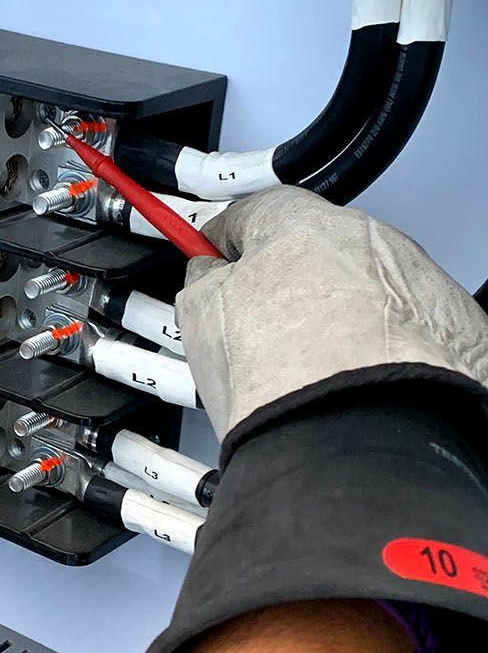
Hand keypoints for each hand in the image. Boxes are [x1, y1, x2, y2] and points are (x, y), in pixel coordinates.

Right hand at [178, 185, 487, 446]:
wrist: (349, 439)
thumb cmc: (282, 378)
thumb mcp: (200, 316)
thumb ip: (204, 279)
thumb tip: (209, 276)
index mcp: (300, 221)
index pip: (251, 213)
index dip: (226, 244)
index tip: (215, 263)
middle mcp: (367, 238)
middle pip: (315, 250)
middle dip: (287, 282)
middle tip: (258, 330)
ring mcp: (415, 281)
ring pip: (364, 289)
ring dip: (339, 316)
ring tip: (307, 370)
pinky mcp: (452, 328)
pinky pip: (405, 328)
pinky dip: (381, 349)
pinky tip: (349, 382)